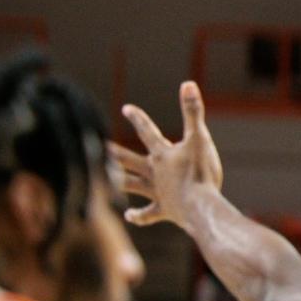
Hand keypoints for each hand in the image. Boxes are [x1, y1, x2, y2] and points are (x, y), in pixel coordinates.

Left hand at [113, 82, 223, 228]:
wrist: (200, 207)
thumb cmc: (200, 173)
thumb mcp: (200, 138)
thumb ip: (193, 112)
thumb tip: (187, 84)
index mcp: (162, 155)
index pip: (148, 132)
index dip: (138, 118)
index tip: (126, 108)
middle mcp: (154, 172)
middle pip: (129, 160)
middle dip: (114, 152)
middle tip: (99, 146)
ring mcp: (158, 192)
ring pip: (133, 185)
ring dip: (120, 181)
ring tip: (105, 179)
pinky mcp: (165, 210)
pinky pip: (148, 214)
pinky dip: (139, 215)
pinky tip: (129, 216)